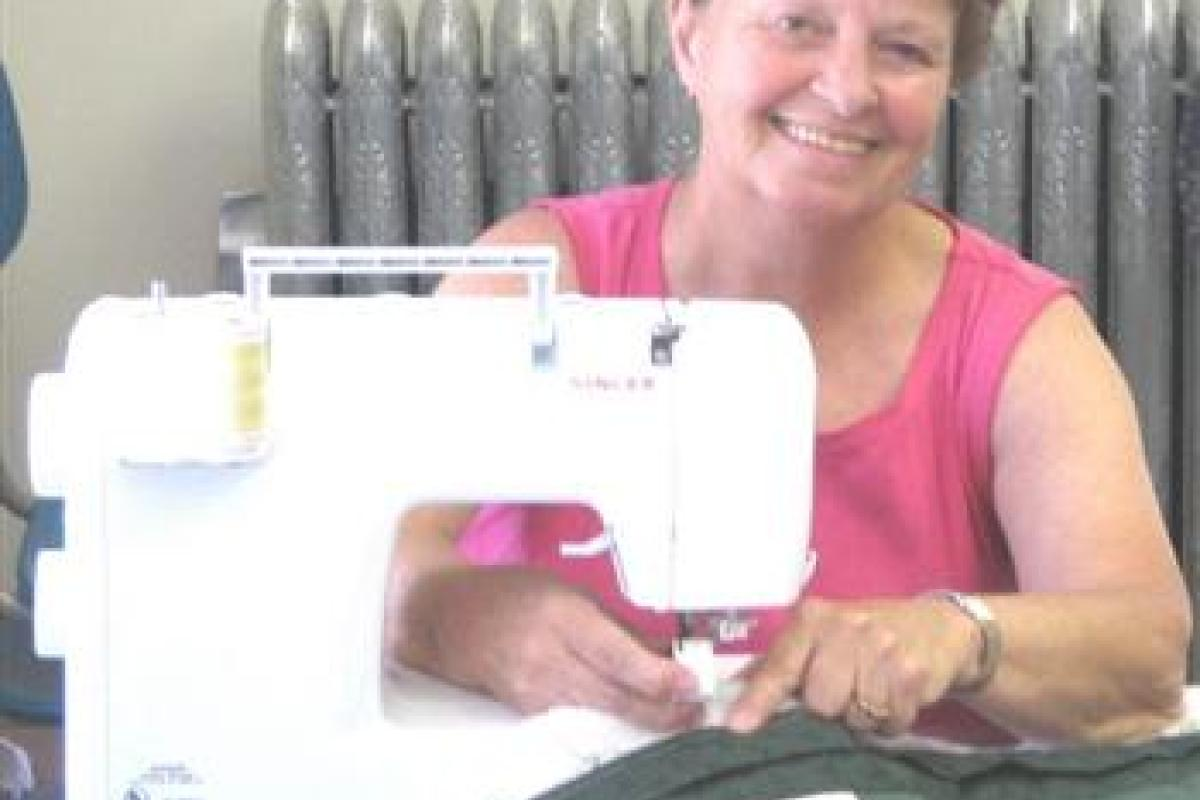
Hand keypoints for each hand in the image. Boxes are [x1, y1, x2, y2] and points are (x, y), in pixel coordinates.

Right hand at [401, 566, 702, 730]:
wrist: (446, 618)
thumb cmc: (511, 595)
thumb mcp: (570, 593)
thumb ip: (618, 627)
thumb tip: (666, 656)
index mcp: (560, 617)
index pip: (618, 657)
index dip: (659, 677)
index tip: (691, 682)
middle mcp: (544, 657)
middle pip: (614, 696)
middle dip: (662, 709)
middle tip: (695, 710)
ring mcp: (531, 690)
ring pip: (600, 714)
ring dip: (641, 716)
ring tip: (674, 713)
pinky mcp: (525, 711)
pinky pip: (577, 719)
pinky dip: (608, 717)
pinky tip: (630, 713)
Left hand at [725, 596, 979, 735]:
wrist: (937, 627)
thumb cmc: (864, 636)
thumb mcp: (820, 636)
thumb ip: (778, 664)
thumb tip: (733, 694)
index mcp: (813, 618)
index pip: (781, 666)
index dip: (760, 699)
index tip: (739, 725)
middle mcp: (846, 626)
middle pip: (820, 703)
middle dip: (832, 707)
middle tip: (847, 686)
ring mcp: (882, 646)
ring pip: (856, 717)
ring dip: (864, 715)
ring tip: (874, 687)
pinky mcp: (913, 670)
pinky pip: (890, 722)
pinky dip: (893, 718)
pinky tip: (896, 692)